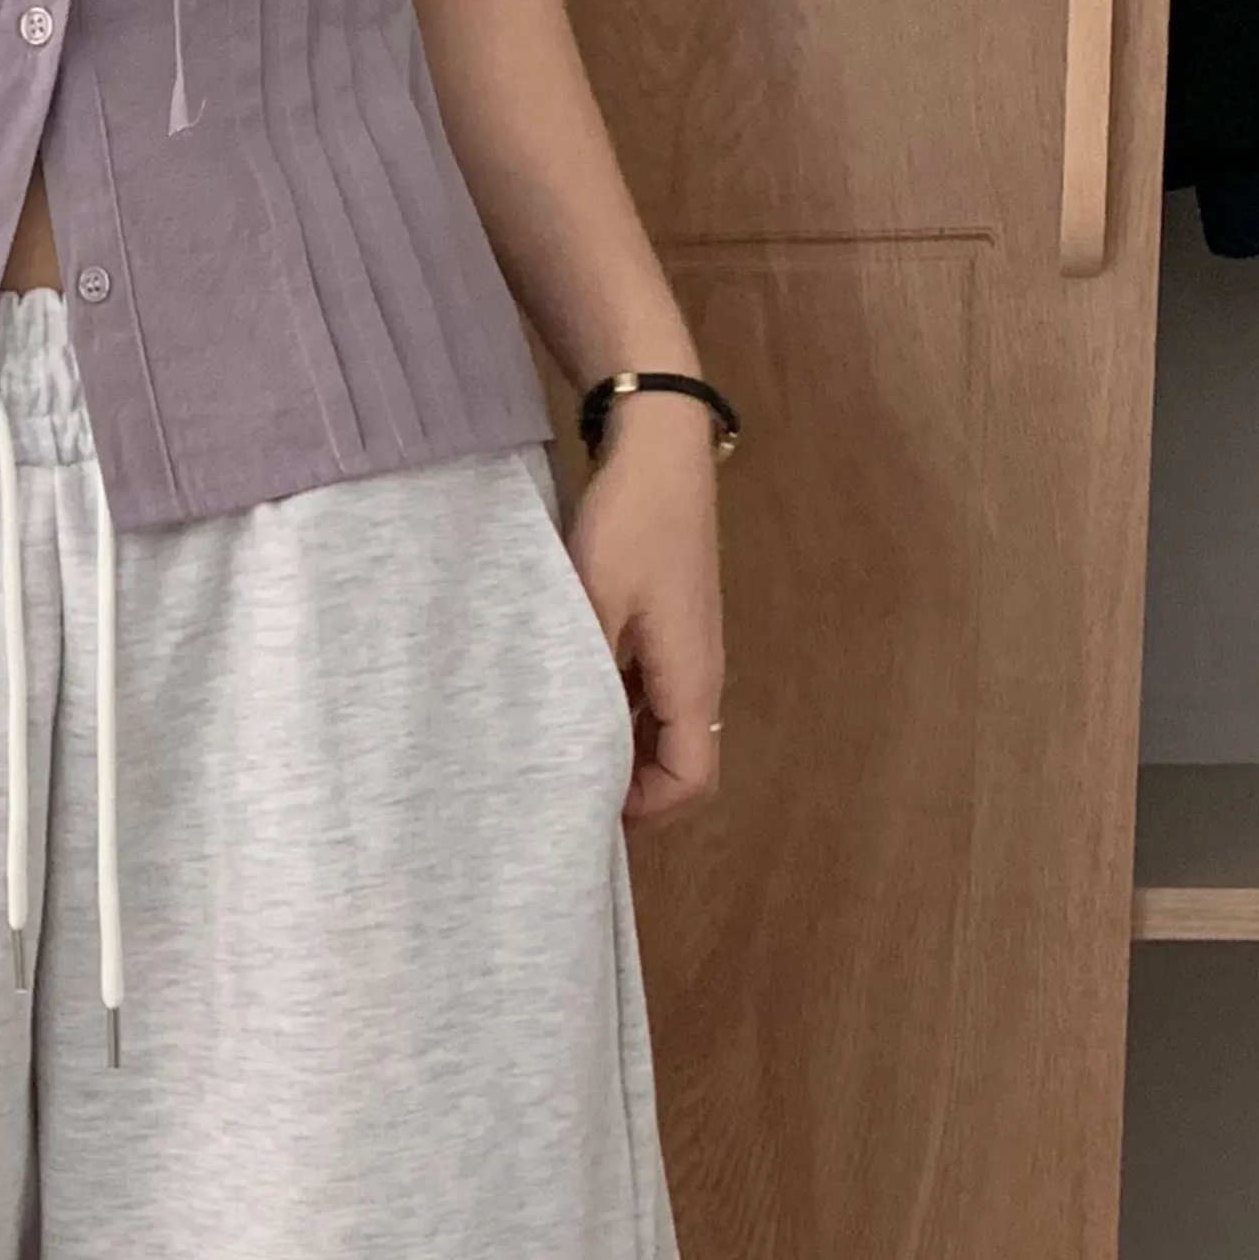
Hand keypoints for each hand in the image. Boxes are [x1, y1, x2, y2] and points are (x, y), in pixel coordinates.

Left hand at [566, 399, 726, 823]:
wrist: (658, 448)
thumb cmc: (630, 522)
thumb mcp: (592, 603)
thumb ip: (583, 681)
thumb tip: (566, 751)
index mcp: (692, 679)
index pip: (692, 781)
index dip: (646, 811)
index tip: (586, 808)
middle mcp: (699, 677)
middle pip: (681, 768)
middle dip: (631, 794)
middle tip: (563, 794)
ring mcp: (685, 656)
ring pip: (663, 736)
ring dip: (621, 756)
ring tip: (559, 757)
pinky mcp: (667, 635)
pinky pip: (649, 701)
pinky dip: (617, 720)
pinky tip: (569, 708)